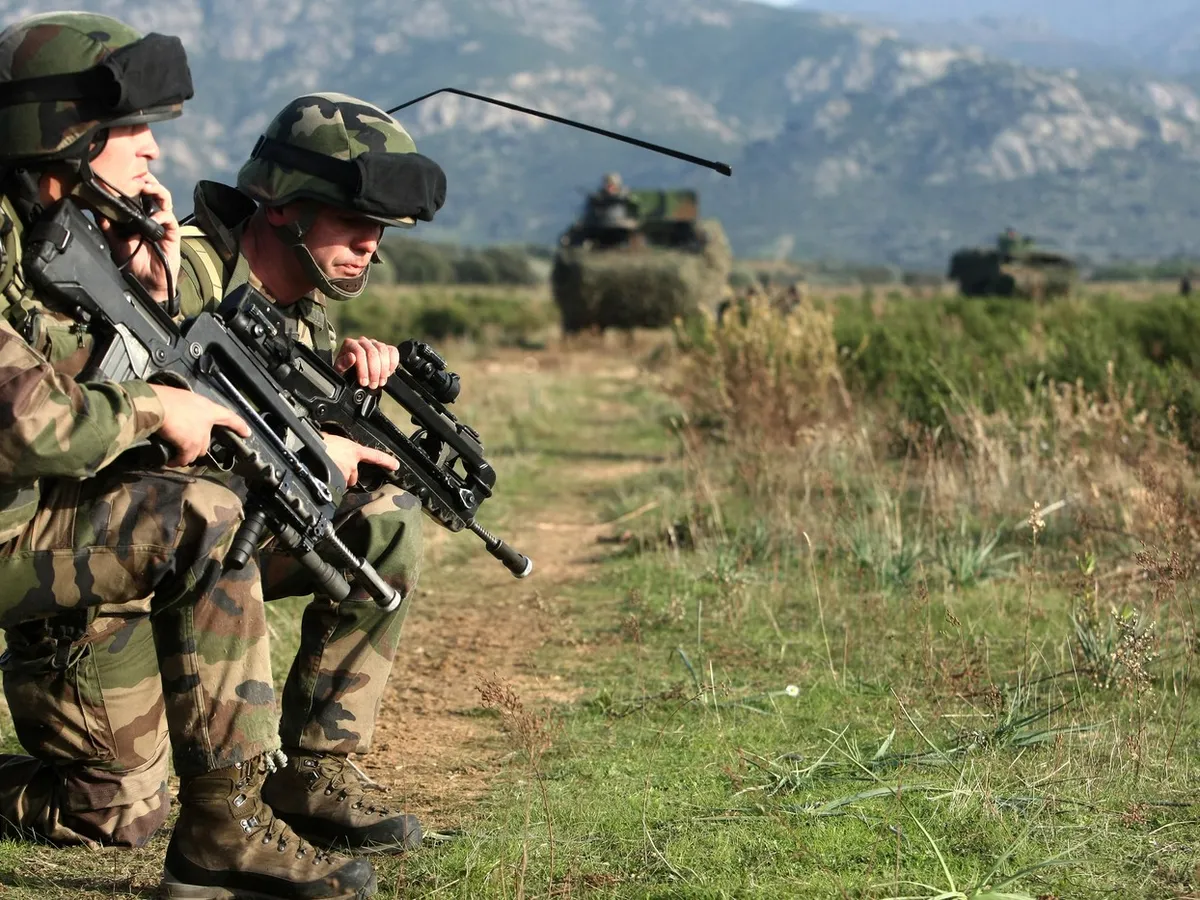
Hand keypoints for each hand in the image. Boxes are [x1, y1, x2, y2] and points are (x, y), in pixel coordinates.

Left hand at [97, 173, 180, 304]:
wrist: (146, 283)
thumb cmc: (133, 264)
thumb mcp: (115, 243)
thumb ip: (107, 227)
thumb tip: (96, 211)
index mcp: (137, 217)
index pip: (138, 194)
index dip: (134, 182)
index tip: (124, 173)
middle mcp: (151, 217)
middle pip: (153, 192)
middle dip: (147, 180)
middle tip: (138, 175)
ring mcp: (163, 224)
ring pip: (164, 200)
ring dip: (158, 190)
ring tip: (148, 187)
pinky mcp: (172, 234)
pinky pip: (170, 219)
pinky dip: (162, 215)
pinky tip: (154, 217)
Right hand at [150, 385, 249, 466]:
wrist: (155, 405)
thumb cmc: (164, 397)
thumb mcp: (182, 398)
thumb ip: (188, 409)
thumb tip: (180, 415)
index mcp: (207, 408)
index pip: (229, 416)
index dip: (239, 425)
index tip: (247, 433)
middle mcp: (207, 422)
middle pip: (206, 441)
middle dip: (196, 445)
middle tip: (184, 446)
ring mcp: (200, 436)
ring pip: (197, 451)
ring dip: (187, 454)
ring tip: (176, 454)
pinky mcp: (190, 446)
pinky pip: (185, 458)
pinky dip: (177, 461)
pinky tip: (171, 462)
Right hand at [320, 431, 397, 486]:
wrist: (307, 452)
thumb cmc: (317, 443)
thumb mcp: (329, 438)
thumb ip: (338, 445)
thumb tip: (332, 444)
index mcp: (353, 449)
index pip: (375, 456)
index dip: (387, 461)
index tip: (396, 465)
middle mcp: (352, 463)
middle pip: (354, 475)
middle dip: (347, 476)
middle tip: (336, 470)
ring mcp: (345, 474)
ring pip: (344, 482)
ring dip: (338, 480)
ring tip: (326, 473)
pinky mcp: (337, 482)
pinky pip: (335, 487)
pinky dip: (331, 485)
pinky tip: (322, 478)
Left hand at [333, 336, 399, 389]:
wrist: (351, 374)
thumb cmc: (344, 373)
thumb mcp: (339, 372)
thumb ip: (343, 364)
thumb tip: (351, 357)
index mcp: (350, 344)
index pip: (360, 353)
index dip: (363, 369)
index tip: (364, 382)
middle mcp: (363, 341)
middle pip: (373, 353)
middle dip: (374, 372)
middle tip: (373, 385)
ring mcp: (375, 344)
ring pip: (384, 351)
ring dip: (384, 369)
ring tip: (380, 382)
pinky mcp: (385, 348)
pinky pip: (393, 351)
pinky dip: (393, 363)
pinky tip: (388, 373)